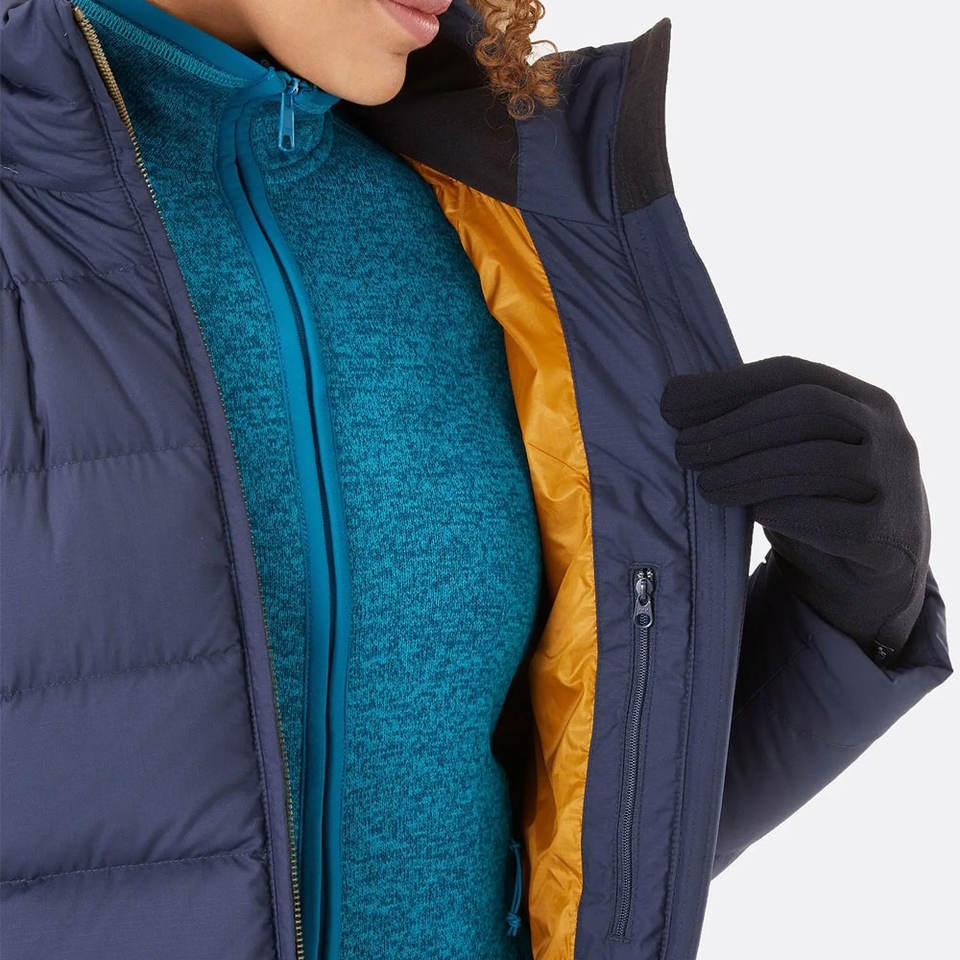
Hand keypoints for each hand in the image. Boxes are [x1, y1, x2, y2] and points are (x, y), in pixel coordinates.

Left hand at [660, 356, 929, 662]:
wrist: (875, 567)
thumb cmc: (818, 496)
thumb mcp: (792, 451)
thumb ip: (751, 422)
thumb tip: (673, 396)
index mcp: (863, 399)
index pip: (792, 373)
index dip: (728, 384)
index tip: (672, 402)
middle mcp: (890, 433)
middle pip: (808, 410)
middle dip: (735, 428)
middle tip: (683, 449)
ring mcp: (898, 483)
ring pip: (819, 462)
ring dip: (751, 471)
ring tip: (705, 485)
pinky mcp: (891, 537)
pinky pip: (838, 520)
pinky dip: (792, 512)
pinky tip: (757, 512)